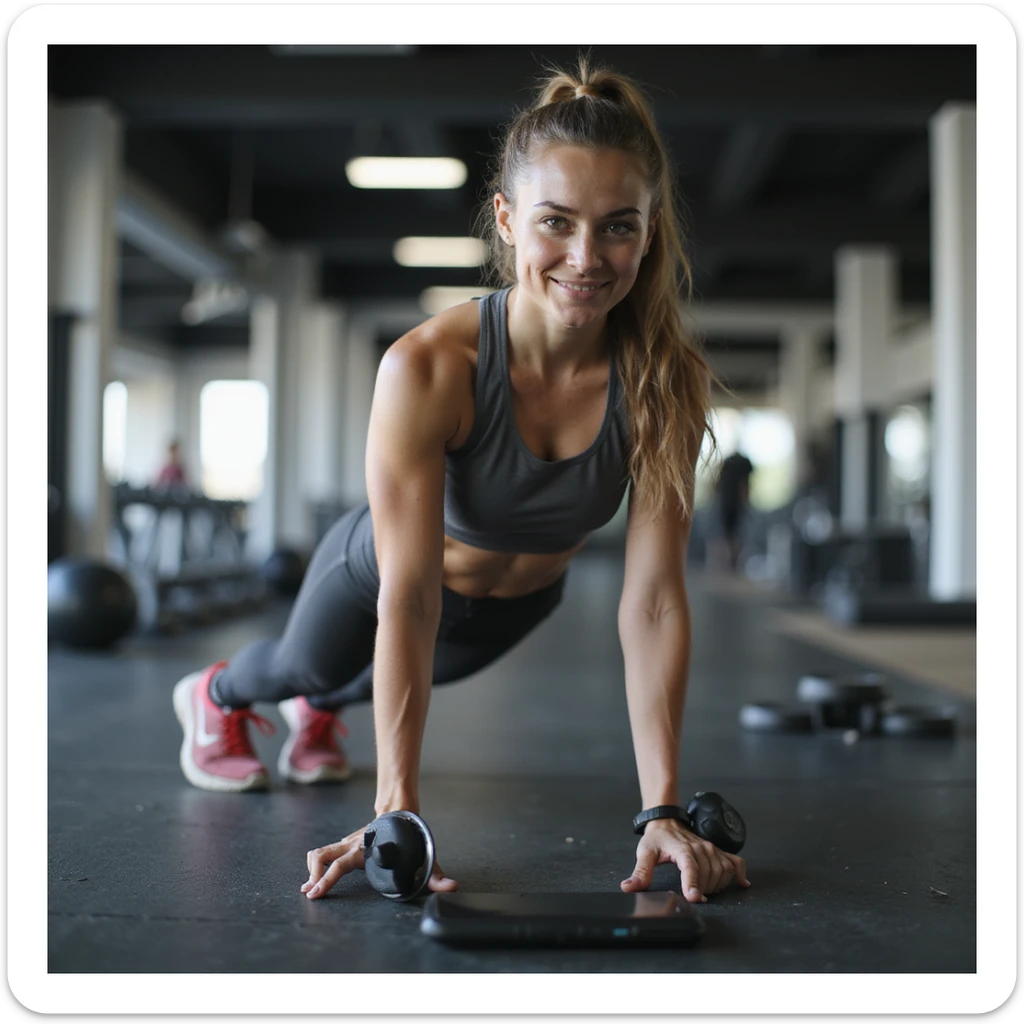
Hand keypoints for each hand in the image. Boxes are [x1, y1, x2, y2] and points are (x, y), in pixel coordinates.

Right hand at [301, 824, 459, 898]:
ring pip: (321, 852)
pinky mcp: (347, 842)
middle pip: (323, 856)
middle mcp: (353, 844)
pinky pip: (326, 852)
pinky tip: (315, 878)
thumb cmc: (411, 836)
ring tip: (310, 888)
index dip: (326, 880)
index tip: (315, 893)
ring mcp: (348, 842)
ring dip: (312, 870)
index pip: (340, 864)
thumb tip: (451, 887)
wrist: (402, 809)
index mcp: (367, 850)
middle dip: (315, 876)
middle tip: (311, 893)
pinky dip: (317, 865)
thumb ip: (436, 875)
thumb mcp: (425, 857)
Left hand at [620, 819, 750, 903]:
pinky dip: (739, 873)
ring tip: (704, 890)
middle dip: (702, 889)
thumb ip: (639, 872)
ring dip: (716, 885)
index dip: (692, 882)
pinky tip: (740, 883)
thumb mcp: (645, 853)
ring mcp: (711, 848)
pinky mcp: (718, 850)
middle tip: (693, 896)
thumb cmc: (657, 838)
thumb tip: (629, 888)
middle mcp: (700, 847)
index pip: (690, 866)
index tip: (693, 898)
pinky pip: (735, 862)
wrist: (667, 821)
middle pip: (708, 873)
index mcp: (681, 848)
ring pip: (722, 871)